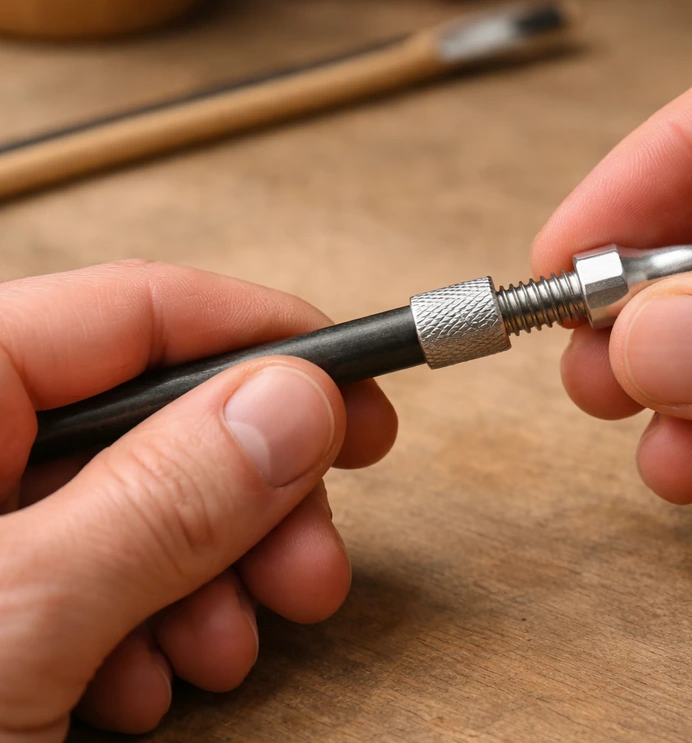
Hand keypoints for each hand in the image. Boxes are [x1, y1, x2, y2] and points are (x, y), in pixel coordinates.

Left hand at [0, 261, 397, 739]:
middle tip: (315, 561)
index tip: (355, 392)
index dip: (263, 342)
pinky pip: (100, 570)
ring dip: (211, 575)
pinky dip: (151, 623)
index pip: (133, 312)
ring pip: (139, 502)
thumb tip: (293, 402)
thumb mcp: (14, 629)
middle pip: (152, 415)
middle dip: (253, 494)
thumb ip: (160, 503)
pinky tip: (145, 682)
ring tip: (222, 651)